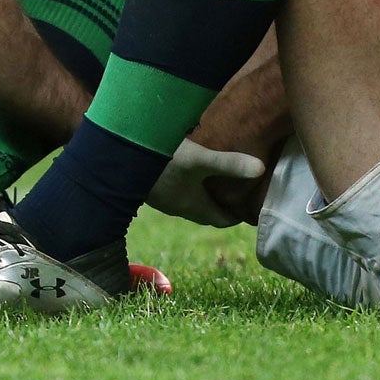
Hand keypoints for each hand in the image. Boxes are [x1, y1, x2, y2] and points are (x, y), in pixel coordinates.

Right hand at [147, 139, 267, 227]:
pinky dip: (187, 185)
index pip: (222, 220)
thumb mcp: (199, 160)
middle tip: (237, 191)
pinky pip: (175, 192)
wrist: (117, 161)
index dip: (237, 215)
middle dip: (222, 204)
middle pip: (206, 212)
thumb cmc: (162, 162)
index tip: (249, 206)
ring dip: (203, 194)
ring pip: (189, 201)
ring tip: (216, 178)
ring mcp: (162, 198)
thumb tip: (261, 169)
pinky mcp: (150, 187)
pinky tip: (186, 168)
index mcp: (194, 207)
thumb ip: (229, 164)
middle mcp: (178, 207)